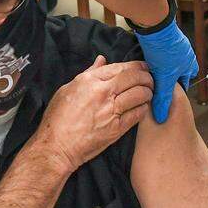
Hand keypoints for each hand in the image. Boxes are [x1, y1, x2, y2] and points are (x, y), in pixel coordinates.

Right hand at [32, 57, 152, 172]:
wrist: (56, 146)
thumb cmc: (58, 119)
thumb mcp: (67, 89)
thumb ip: (88, 74)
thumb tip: (102, 61)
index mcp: (89, 81)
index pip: (120, 67)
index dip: (136, 66)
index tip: (143, 67)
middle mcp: (102, 93)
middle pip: (134, 78)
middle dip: (146, 77)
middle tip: (150, 79)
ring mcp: (111, 111)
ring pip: (139, 94)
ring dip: (148, 92)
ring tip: (149, 92)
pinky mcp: (117, 128)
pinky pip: (138, 114)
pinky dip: (144, 108)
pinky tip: (143, 107)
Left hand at [134, 20, 198, 122]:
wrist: (155, 26)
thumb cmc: (165, 50)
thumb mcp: (164, 78)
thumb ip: (163, 98)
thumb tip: (161, 117)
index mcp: (190, 64)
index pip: (185, 83)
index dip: (175, 91)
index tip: (166, 97)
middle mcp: (185, 56)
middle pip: (176, 74)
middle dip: (166, 81)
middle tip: (156, 88)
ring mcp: (174, 47)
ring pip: (166, 65)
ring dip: (159, 70)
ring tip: (149, 76)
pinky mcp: (162, 41)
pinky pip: (159, 55)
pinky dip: (153, 61)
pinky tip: (146, 64)